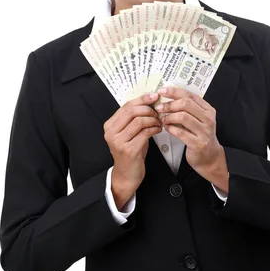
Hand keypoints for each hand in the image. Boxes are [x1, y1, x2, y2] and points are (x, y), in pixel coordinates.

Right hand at [104, 92, 162, 206]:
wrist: (127, 174)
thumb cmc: (131, 151)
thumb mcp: (130, 132)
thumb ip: (135, 118)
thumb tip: (150, 100)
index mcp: (110, 125)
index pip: (127, 105)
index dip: (142, 99)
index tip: (154, 96)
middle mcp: (111, 132)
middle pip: (132, 111)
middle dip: (149, 109)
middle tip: (158, 113)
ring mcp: (118, 141)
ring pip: (140, 121)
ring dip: (153, 120)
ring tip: (159, 122)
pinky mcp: (128, 150)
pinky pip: (145, 133)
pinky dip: (154, 129)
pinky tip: (158, 130)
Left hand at [154, 86, 223, 171]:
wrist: (209, 156)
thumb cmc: (200, 135)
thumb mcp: (199, 119)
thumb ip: (188, 108)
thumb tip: (169, 97)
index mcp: (208, 110)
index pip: (190, 95)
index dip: (174, 92)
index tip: (162, 91)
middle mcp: (208, 119)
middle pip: (186, 104)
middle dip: (170, 104)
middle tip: (159, 107)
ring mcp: (204, 132)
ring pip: (183, 117)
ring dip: (169, 117)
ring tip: (163, 119)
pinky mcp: (198, 143)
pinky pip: (181, 133)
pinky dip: (171, 129)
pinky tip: (167, 128)